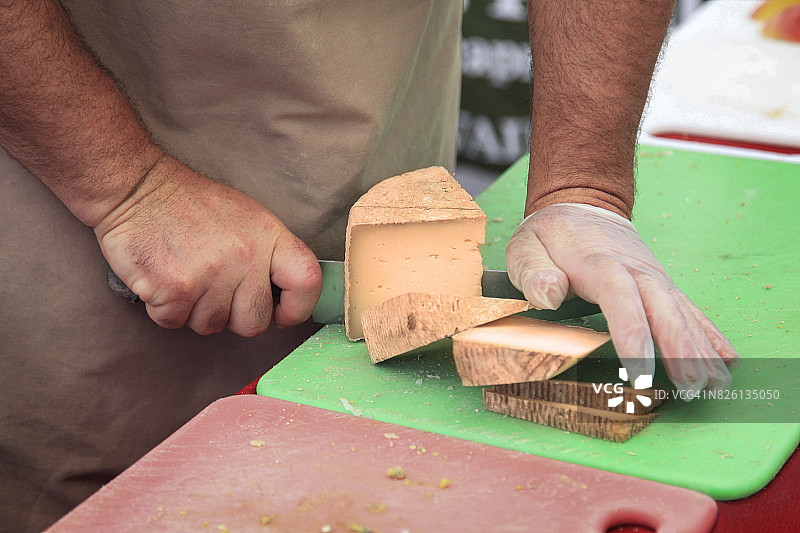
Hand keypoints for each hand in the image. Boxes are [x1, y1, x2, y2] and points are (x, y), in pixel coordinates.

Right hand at [94, 155, 321, 335]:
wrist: (136, 189)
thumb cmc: (191, 205)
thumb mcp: (246, 217)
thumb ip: (269, 255)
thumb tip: (284, 297)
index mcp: (269, 236)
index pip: (307, 282)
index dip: (298, 308)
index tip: (282, 314)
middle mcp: (245, 257)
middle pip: (255, 323)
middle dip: (235, 317)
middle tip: (215, 290)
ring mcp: (210, 275)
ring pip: (212, 326)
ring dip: (195, 310)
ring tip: (185, 275)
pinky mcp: (175, 290)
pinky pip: (176, 323)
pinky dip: (166, 309)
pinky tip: (163, 278)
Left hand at [506, 203, 739, 396]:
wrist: (583, 204)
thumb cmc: (551, 234)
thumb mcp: (526, 247)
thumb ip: (533, 271)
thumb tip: (549, 294)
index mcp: (598, 264)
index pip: (619, 298)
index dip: (632, 333)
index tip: (639, 368)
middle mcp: (635, 271)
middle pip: (662, 309)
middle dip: (678, 349)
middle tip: (689, 387)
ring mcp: (654, 278)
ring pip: (683, 313)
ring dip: (700, 349)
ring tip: (713, 385)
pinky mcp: (663, 285)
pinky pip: (691, 312)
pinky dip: (710, 336)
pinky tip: (726, 362)